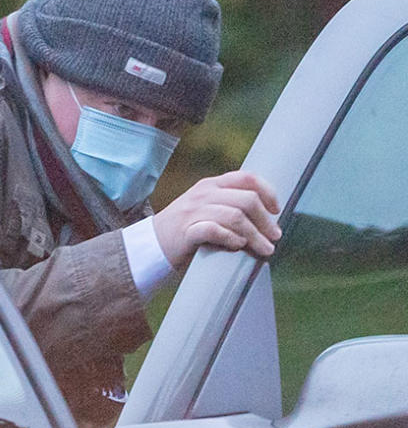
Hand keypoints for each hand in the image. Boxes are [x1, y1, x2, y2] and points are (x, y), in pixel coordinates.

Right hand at [152, 170, 281, 269]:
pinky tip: (237, 247)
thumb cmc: (186, 230)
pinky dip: (231, 238)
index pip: (247, 177)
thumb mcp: (207, 208)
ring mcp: (193, 211)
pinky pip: (215, 230)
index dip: (268, 192)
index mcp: (211, 185)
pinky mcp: (187, 231)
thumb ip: (230, 205)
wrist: (152, 245)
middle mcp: (203, 194)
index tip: (276, 210)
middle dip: (266, 221)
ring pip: (236, 216)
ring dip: (255, 235)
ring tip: (264, 249)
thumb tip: (268, 217)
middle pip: (247, 200)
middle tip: (274, 237)